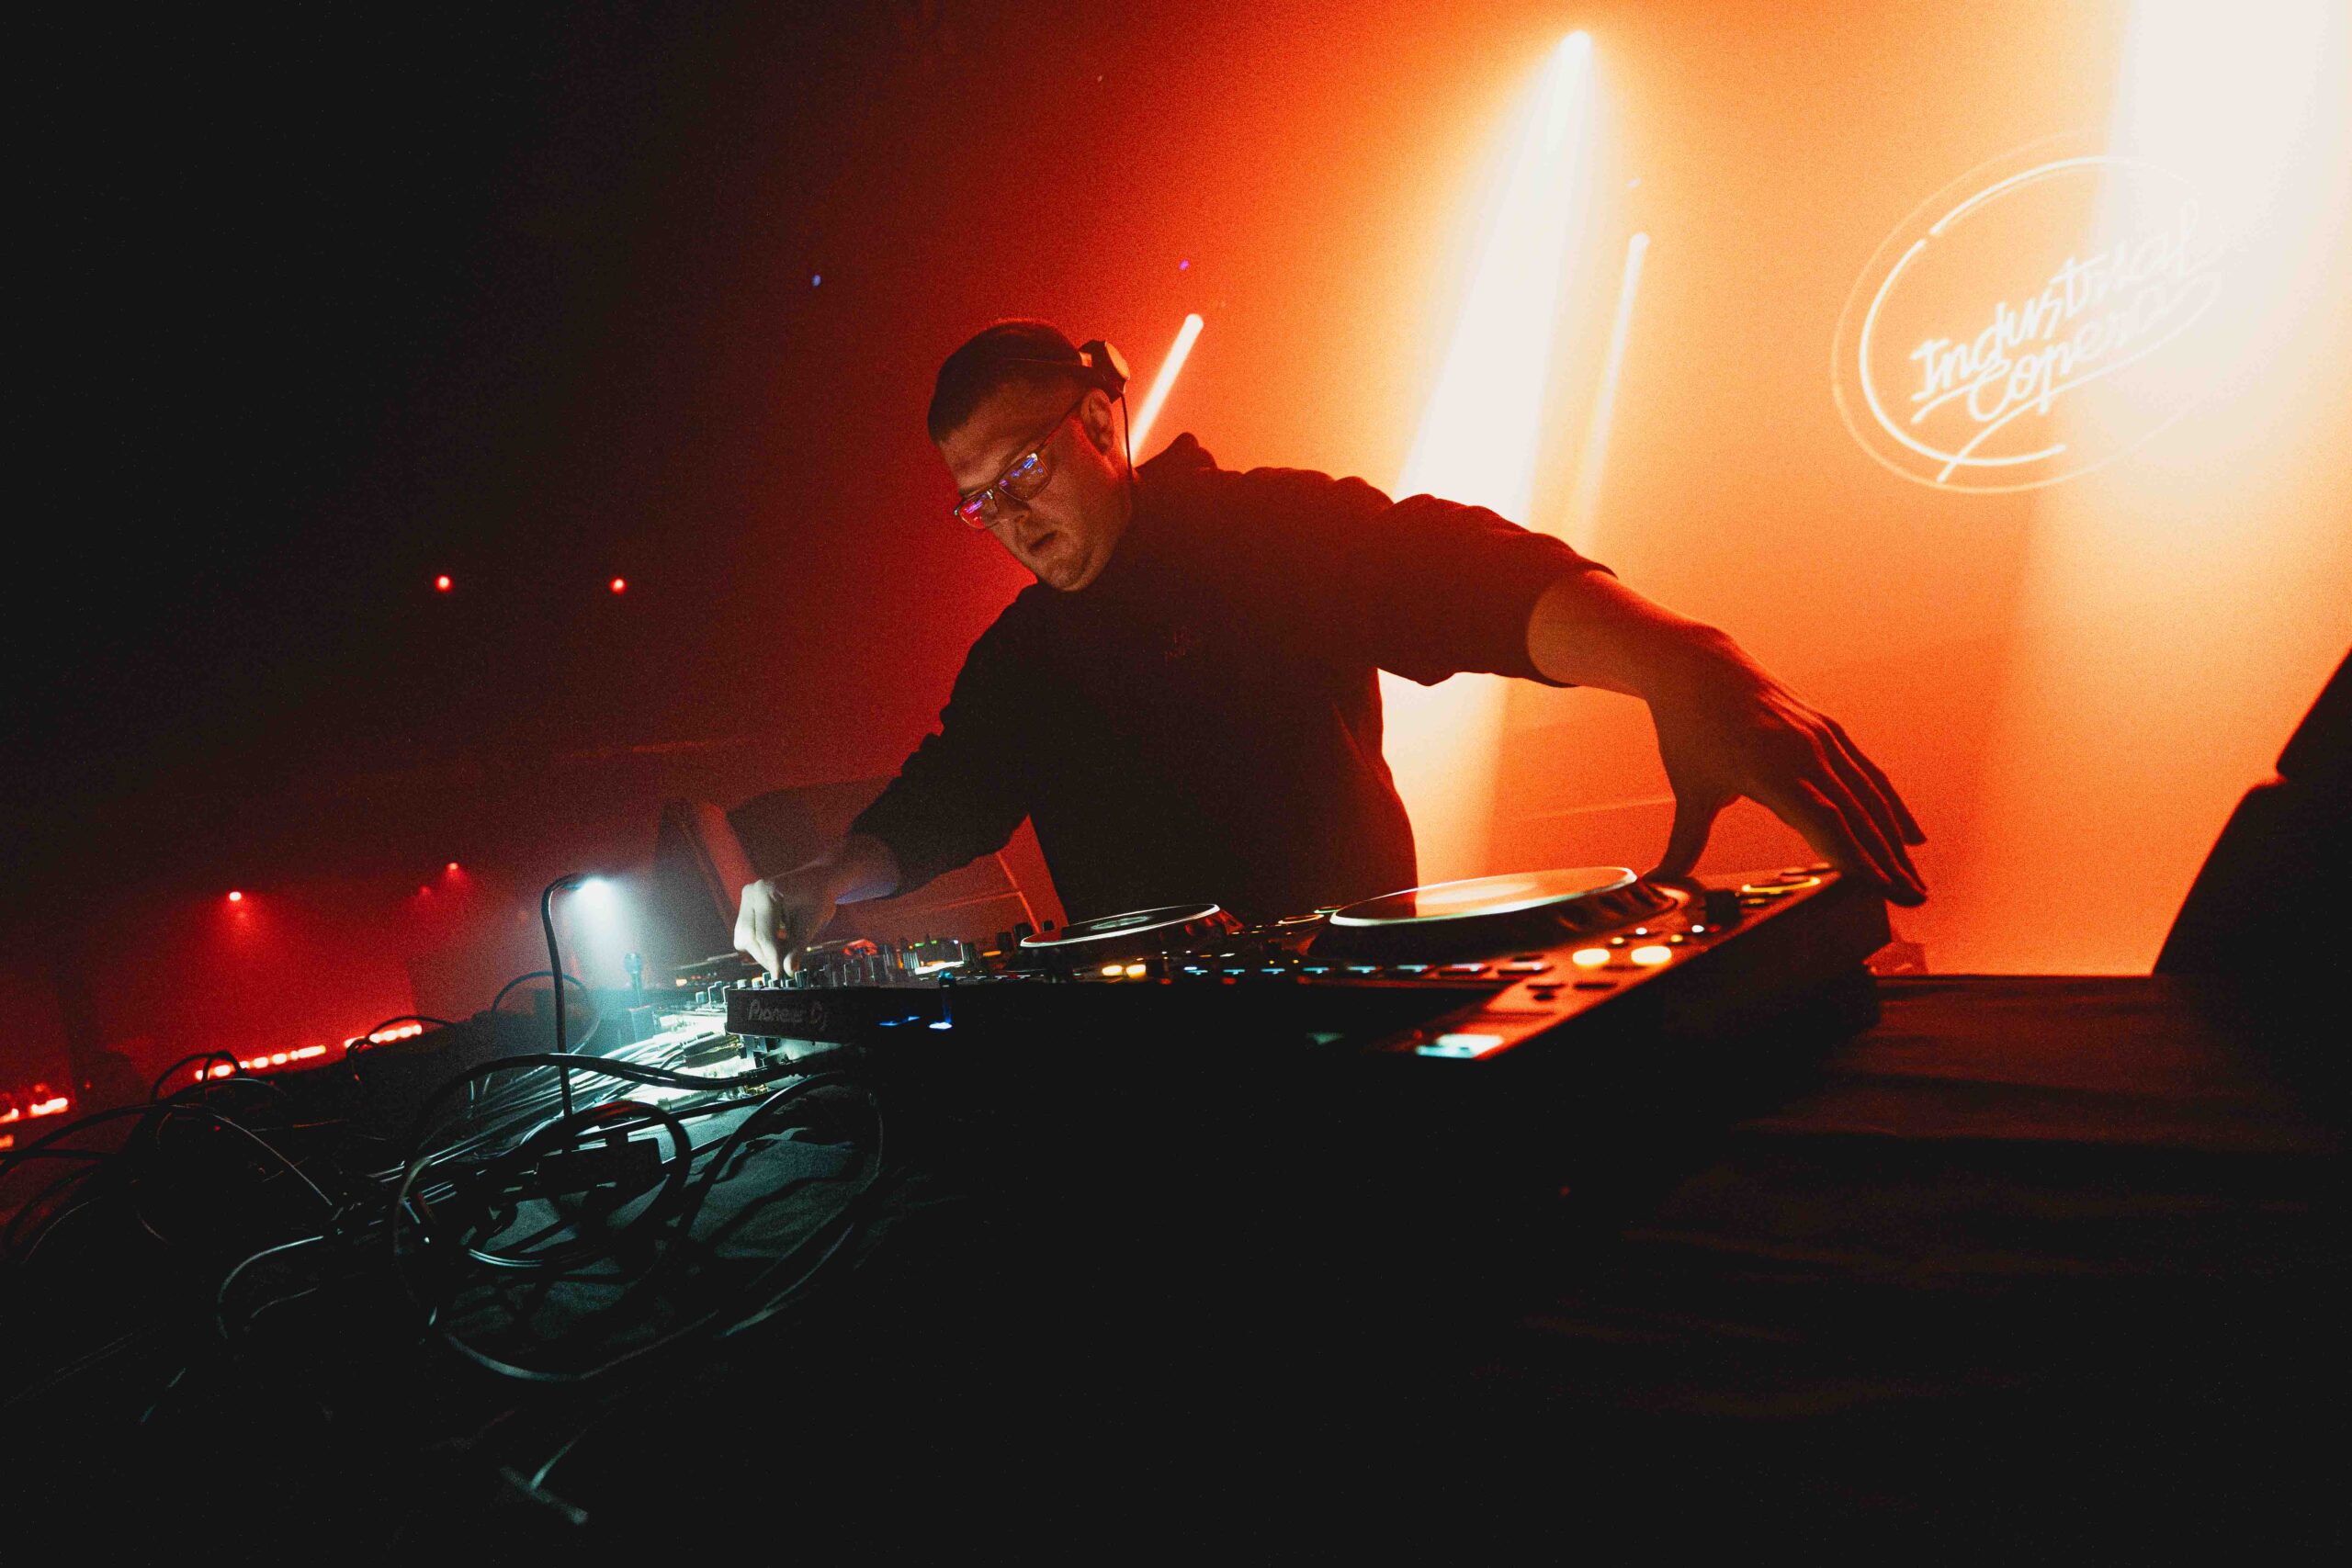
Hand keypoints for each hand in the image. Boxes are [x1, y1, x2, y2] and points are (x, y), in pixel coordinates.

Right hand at [733, 862, 840, 977]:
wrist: (817, 881)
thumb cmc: (817, 898)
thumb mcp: (811, 923)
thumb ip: (797, 948)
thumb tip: (788, 971)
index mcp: (767, 892)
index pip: (764, 934)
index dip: (771, 958)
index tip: (780, 975)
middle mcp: (752, 892)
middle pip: (749, 937)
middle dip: (765, 957)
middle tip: (781, 971)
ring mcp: (746, 898)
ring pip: (743, 937)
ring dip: (760, 951)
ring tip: (783, 955)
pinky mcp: (746, 906)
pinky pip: (745, 932)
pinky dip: (759, 943)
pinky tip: (778, 944)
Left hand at [1647, 645, 1926, 905]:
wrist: (1698, 668)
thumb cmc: (1690, 729)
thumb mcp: (1690, 790)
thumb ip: (1686, 842)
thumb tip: (1661, 882)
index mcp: (1770, 771)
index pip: (1825, 822)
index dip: (1856, 857)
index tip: (1881, 889)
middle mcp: (1804, 753)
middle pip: (1858, 815)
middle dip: (1888, 861)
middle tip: (1912, 898)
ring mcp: (1821, 739)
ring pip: (1870, 796)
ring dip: (1896, 839)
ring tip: (1915, 878)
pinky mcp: (1828, 730)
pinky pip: (1867, 773)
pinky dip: (1891, 805)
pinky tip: (1909, 834)